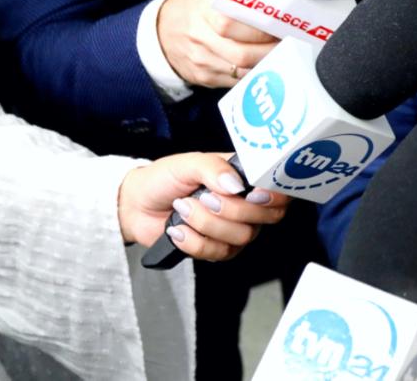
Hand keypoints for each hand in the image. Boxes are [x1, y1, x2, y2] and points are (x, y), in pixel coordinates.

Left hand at [117, 152, 288, 260]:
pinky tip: (178, 229)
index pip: (279, 190)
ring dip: (206, 224)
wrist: (136, 205)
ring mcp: (232, 229)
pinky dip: (193, 241)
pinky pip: (217, 253)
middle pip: (266, 218)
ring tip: (183, 209)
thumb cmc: (163, 179)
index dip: (273, 196)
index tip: (251, 194)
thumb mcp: (188, 163)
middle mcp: (245, 204)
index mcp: (244, 178)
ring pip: (240, 237)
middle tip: (204, 197)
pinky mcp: (215, 249)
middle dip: (231, 210)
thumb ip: (213, 168)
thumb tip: (235, 185)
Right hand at [156, 0, 277, 87]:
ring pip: (242, 71)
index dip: (262, 29)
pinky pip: (237, 81)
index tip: (283, 27)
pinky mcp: (204, 77)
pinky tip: (269, 66)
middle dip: (272, 51)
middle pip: (241, 53)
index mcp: (204, 9)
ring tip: (286, 54)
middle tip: (292, 44)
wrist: (164, 28)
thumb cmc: (198, 5)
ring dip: (268, 64)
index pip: (233, 24)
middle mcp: (200, 37)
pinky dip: (256, 74)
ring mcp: (201, 60)